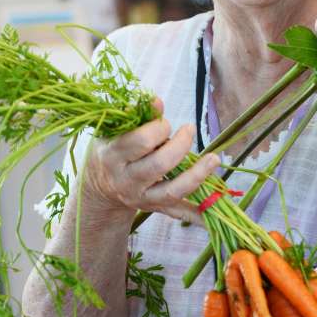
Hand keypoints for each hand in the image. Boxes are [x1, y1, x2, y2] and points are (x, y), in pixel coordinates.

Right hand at [80, 99, 218, 223]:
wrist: (100, 187)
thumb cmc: (112, 149)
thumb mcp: (115, 131)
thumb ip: (137, 117)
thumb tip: (157, 102)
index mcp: (114, 156)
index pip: (141, 142)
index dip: (158, 128)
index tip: (164, 123)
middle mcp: (127, 181)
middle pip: (159, 165)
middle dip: (180, 145)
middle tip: (188, 130)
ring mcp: (142, 198)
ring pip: (173, 190)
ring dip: (197, 175)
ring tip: (214, 158)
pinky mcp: (155, 208)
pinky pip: (180, 213)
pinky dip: (199, 215)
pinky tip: (216, 210)